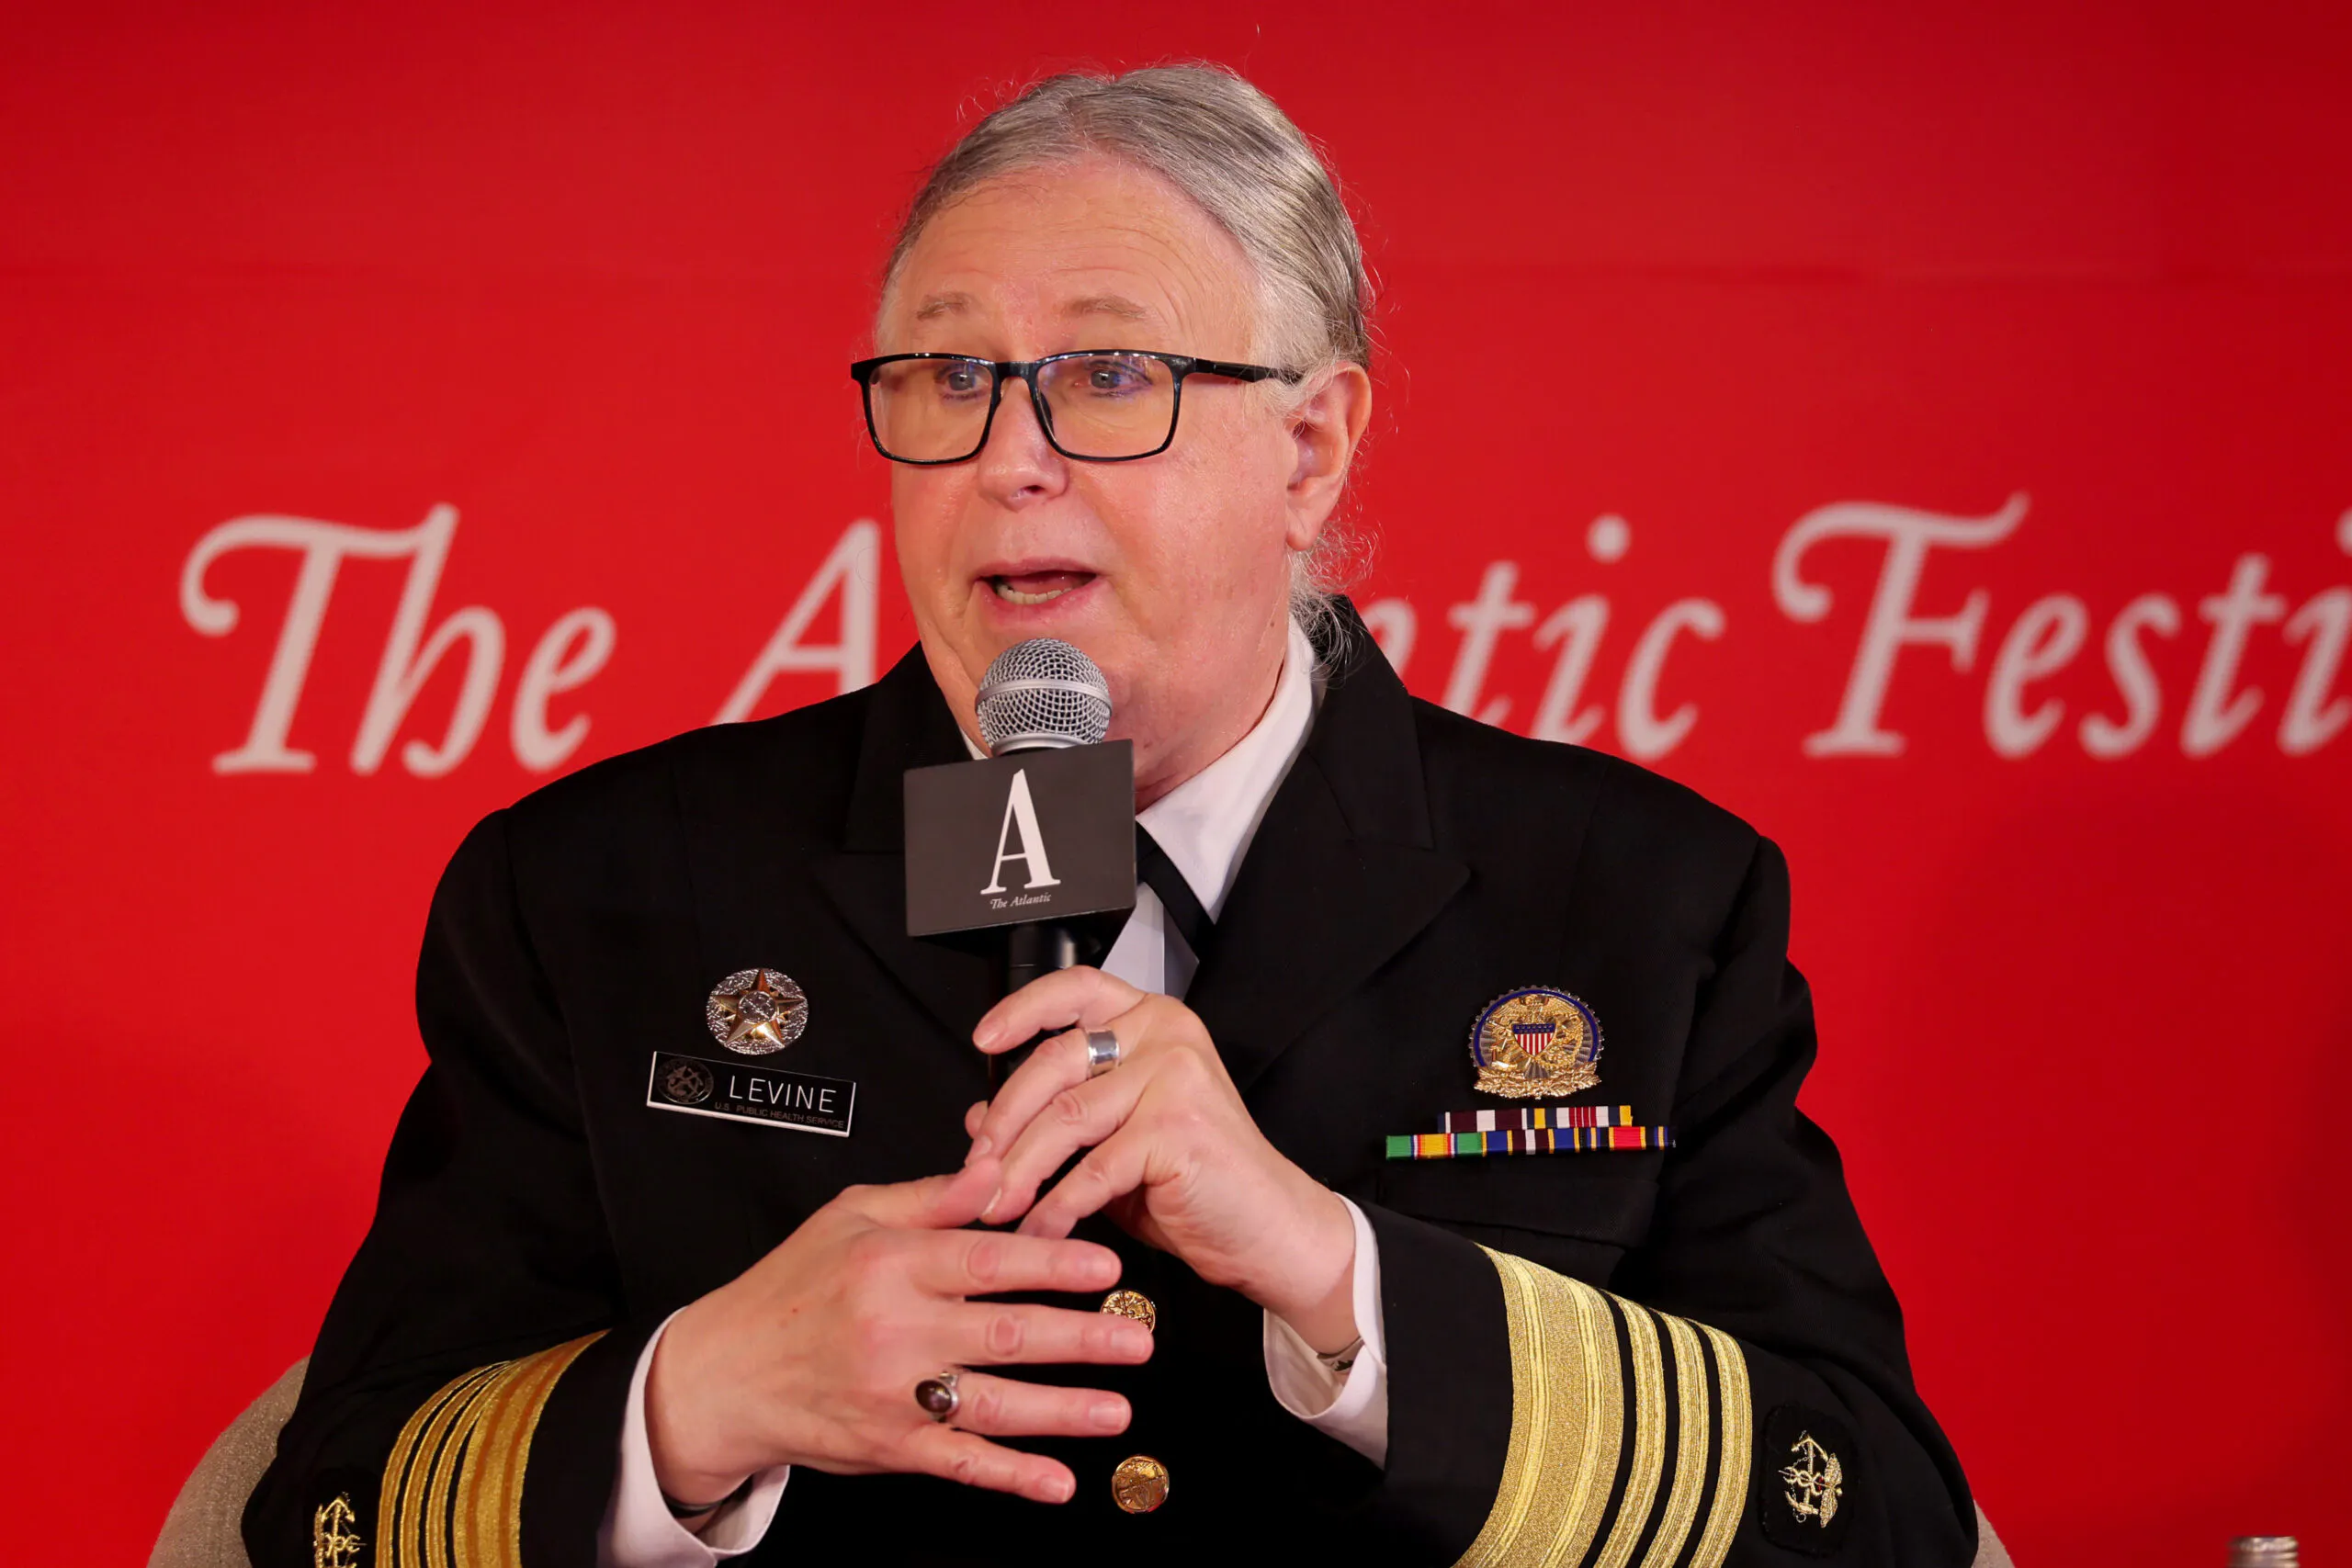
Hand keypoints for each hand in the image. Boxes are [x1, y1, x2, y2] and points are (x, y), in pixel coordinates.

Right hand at [644, 1158, 1153, 1509]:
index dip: (1052, 1263)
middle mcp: (895, 1330)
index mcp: (891, 1264)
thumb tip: (994, 1170)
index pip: (986, 1259)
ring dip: (1063, 1410)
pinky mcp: (889, 1448)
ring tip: (1120, 1408)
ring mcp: (893, 1395)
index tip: (1106, 1266)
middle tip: (1138, 1338)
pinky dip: (1012, 1476)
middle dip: (1080, 1338)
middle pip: (1004, 1332)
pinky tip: (1059, 1481)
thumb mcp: (851, 1216)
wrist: (725, 1375)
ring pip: (993, 1403)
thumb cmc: (793, 1286)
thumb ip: (931, 1198)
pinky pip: (959, 1464)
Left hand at [966, 967, 1358, 1352]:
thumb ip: (1055, 1122)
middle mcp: (1166, 1035)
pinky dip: (1055, 1208)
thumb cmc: (1196, 1183)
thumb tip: (978, 1119)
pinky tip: (1039, 1230)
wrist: (1268, 1229)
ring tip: (994, 1206)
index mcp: (1153, 1022)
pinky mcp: (1177, 1128)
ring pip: (1066, 1117)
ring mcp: (1175, 1076)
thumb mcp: (1114, 1143)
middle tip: (974, 1168)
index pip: (1078, 989)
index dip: (1023, 1009)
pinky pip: (1092, 1170)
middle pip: (1055, 1061)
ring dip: (1019, 1170)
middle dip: (1003, 1122)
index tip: (983, 1039)